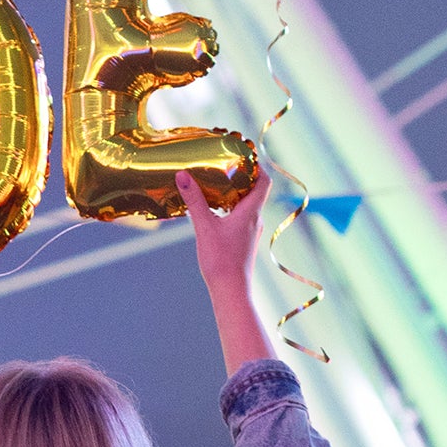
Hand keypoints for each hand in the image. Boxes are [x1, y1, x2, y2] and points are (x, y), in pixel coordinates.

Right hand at [175, 168, 267, 291]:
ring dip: (233, 192)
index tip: (241, 154)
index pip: (264, 181)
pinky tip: (213, 209)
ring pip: (246, 204)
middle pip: (254, 190)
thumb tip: (183, 176)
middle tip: (222, 164)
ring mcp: (250, 231)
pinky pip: (239, 216)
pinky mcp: (242, 241)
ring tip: (214, 183)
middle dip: (240, 176)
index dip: (256, 166)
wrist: (230, 291)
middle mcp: (254, 220)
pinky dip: (229, 207)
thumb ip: (194, 201)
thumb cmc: (221, 260)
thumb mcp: (204, 227)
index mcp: (251, 212)